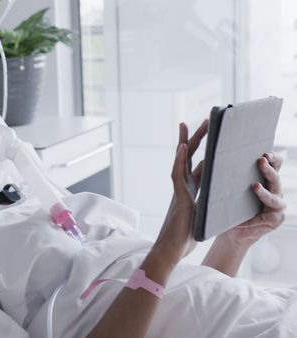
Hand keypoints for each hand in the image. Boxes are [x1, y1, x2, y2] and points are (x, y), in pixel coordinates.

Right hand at [152, 120, 208, 264]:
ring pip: (181, 162)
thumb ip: (206, 202)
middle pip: (189, 158)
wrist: (171, 251)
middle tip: (202, 121)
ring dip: (185, 142)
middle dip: (196, 139)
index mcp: (191, 191)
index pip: (198, 165)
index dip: (204, 150)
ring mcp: (180, 191)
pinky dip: (180, 161)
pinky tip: (183, 148)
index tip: (208, 135)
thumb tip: (218, 193)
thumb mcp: (202, 215)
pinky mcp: (180, 198)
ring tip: (187, 125)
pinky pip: (178, 176)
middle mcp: (184, 187)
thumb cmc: (185, 237)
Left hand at [221, 152, 285, 248]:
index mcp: (265, 180)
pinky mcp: (276, 219)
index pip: (275, 164)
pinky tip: (244, 221)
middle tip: (261, 161)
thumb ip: (226, 175)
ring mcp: (278, 205)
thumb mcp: (228, 190)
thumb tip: (208, 159)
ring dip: (263, 192)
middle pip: (275, 177)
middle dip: (268, 169)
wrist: (231, 230)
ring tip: (254, 186)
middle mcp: (275, 190)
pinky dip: (254, 219)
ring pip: (273, 197)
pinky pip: (267, 218)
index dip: (273, 158)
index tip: (264, 153)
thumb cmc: (229, 207)